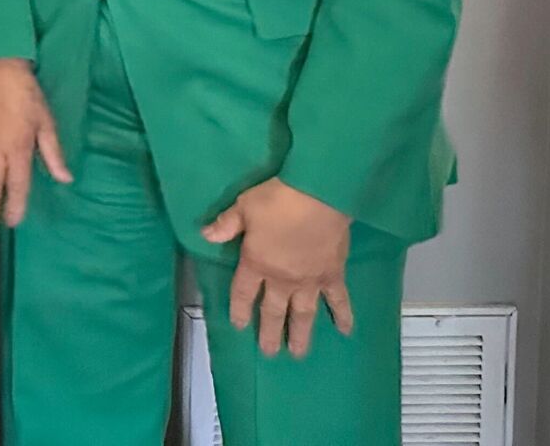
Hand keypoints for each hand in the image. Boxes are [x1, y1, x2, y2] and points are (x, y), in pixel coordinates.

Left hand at [203, 177, 353, 358]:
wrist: (318, 196)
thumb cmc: (276, 200)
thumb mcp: (243, 208)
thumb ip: (225, 225)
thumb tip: (204, 236)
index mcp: (256, 263)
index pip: (243, 292)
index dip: (240, 310)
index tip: (239, 325)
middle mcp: (281, 279)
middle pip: (272, 311)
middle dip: (269, 333)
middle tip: (269, 353)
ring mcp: (309, 281)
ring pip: (303, 315)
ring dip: (300, 335)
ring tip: (297, 354)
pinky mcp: (333, 275)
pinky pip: (338, 301)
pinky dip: (342, 316)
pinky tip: (345, 332)